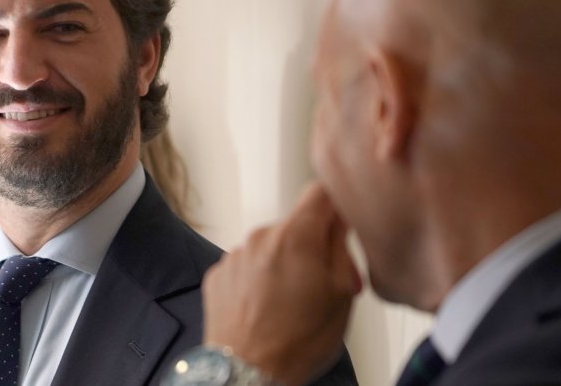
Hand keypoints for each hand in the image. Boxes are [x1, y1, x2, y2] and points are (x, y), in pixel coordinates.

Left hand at [203, 182, 361, 384]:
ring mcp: (235, 255)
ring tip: (289, 305)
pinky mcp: (217, 275)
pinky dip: (257, 281)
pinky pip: (246, 267)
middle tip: (320, 286)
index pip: (319, 191)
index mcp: (295, 236)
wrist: (248, 373)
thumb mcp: (343, 294)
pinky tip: (265, 309)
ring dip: (281, 265)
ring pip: (269, 248)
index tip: (342, 222)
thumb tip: (338, 220)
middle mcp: (260, 237)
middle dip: (310, 247)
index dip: (335, 203)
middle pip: (294, 226)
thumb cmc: (297, 341)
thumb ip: (341, 247)